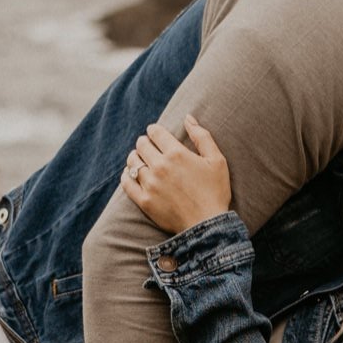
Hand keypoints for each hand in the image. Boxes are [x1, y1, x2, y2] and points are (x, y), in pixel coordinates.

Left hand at [122, 114, 233, 234]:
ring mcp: (150, 184)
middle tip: (150, 148)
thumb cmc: (215, 191)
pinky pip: (126, 182)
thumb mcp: (217, 160)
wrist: (208, 225)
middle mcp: (160, 166)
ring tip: (142, 161)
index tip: (156, 135)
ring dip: (136, 158)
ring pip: (132, 162)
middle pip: (141, 145)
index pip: (155, 132)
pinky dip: (127, 175)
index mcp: (177, 153)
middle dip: (145, 143)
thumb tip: (188, 117)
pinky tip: (132, 175)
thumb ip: (202, 136)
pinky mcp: (144, 201)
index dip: (154, 131)